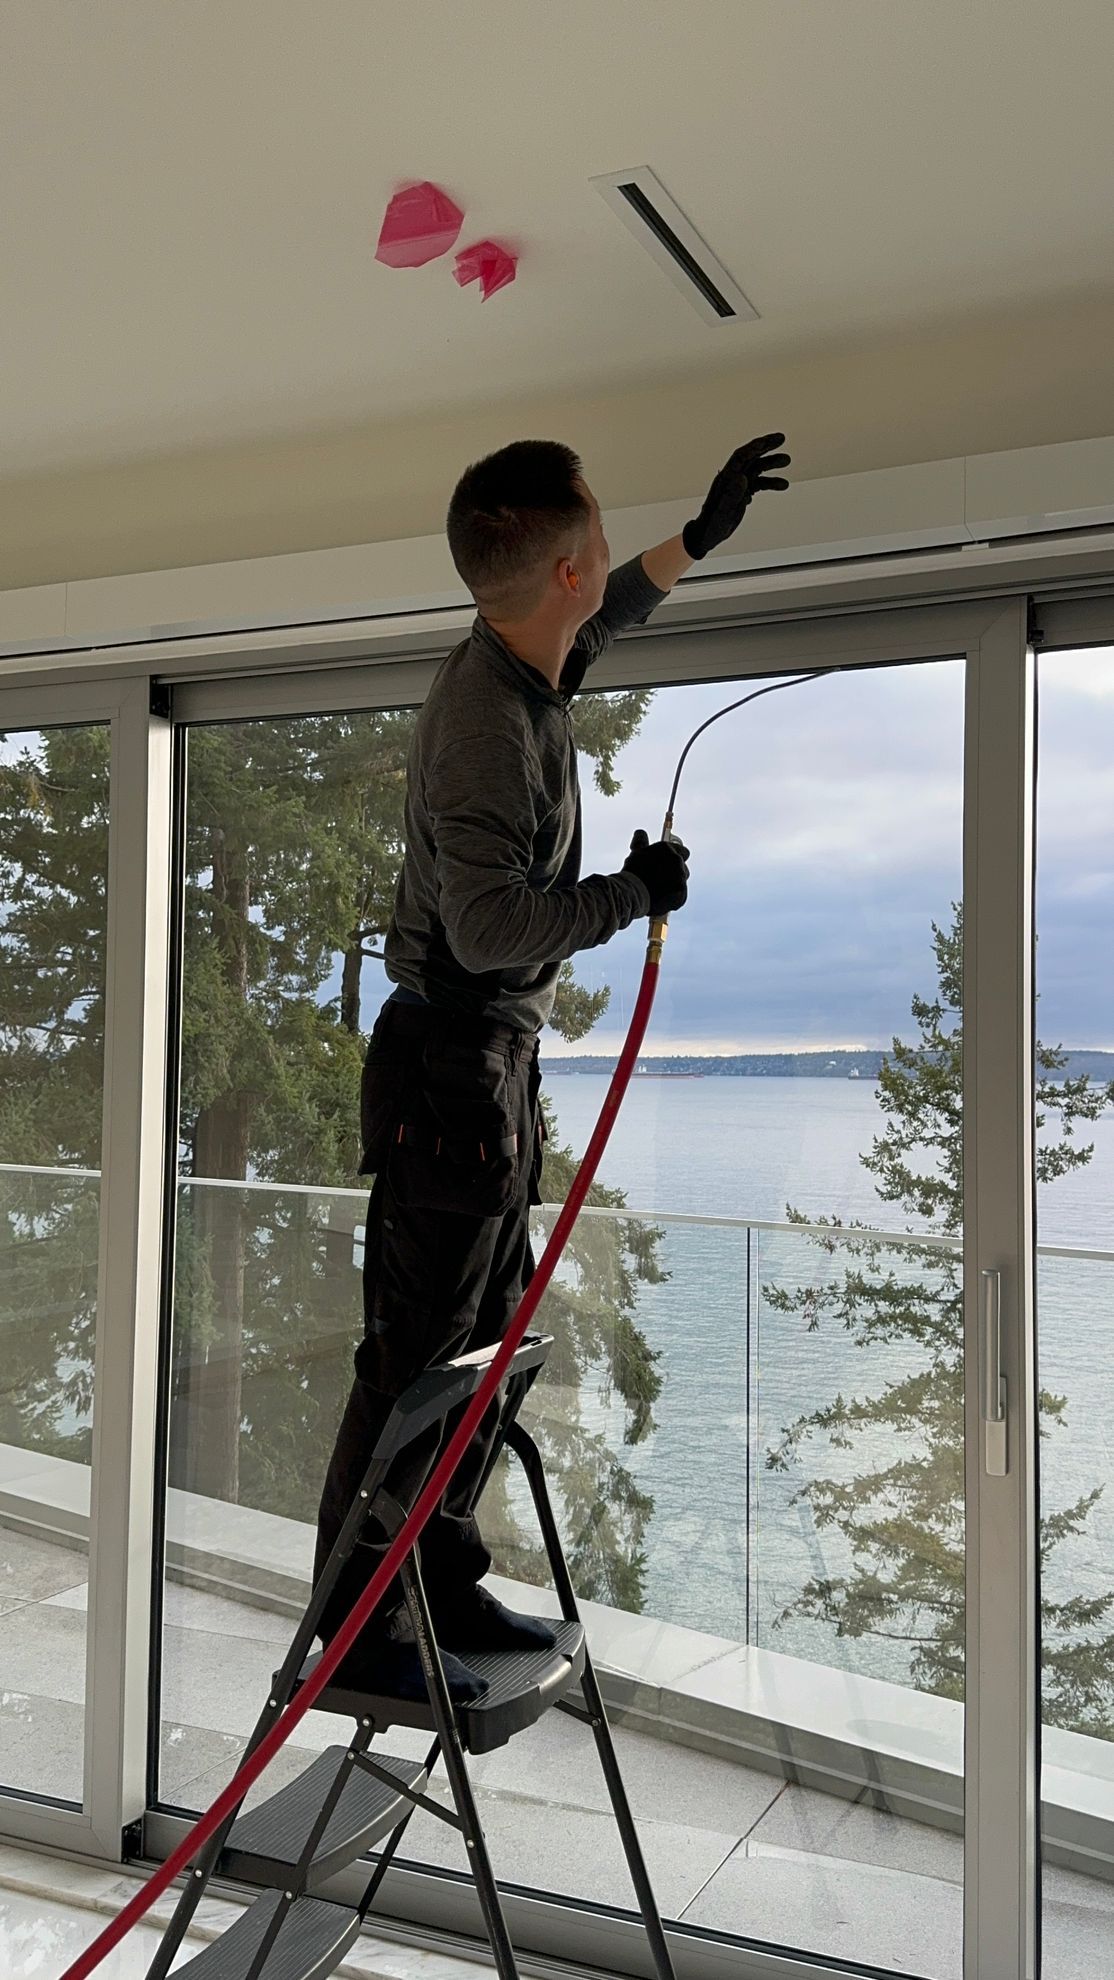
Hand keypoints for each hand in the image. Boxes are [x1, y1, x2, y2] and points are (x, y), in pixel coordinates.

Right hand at [622, 829, 690, 915]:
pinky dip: (673, 899)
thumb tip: (641, 833)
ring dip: (674, 885)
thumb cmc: (632, 871)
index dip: (676, 857)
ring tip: (659, 891)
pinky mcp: (681, 895)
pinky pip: (680, 897)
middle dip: (675, 873)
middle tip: (660, 879)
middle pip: (683, 868)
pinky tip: (661, 899)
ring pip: (681, 882)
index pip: (683, 851)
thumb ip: (641, 841)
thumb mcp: (636, 852)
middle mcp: (677, 861)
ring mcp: (680, 878)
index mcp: (668, 848)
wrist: (631, 893)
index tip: (669, 863)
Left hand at [682, 434, 790, 560]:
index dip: (755, 446)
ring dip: (771, 463)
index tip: (770, 441)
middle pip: (750, 456)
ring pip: (756, 468)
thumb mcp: (722, 513)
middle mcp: (732, 478)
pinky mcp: (742, 493)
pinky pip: (758, 483)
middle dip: (766, 446)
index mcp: (725, 479)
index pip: (741, 457)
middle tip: (782, 438)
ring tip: (787, 460)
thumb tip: (742, 477)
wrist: (706, 536)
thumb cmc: (711, 525)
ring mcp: (737, 485)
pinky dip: (770, 482)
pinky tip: (782, 485)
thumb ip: (731, 496)